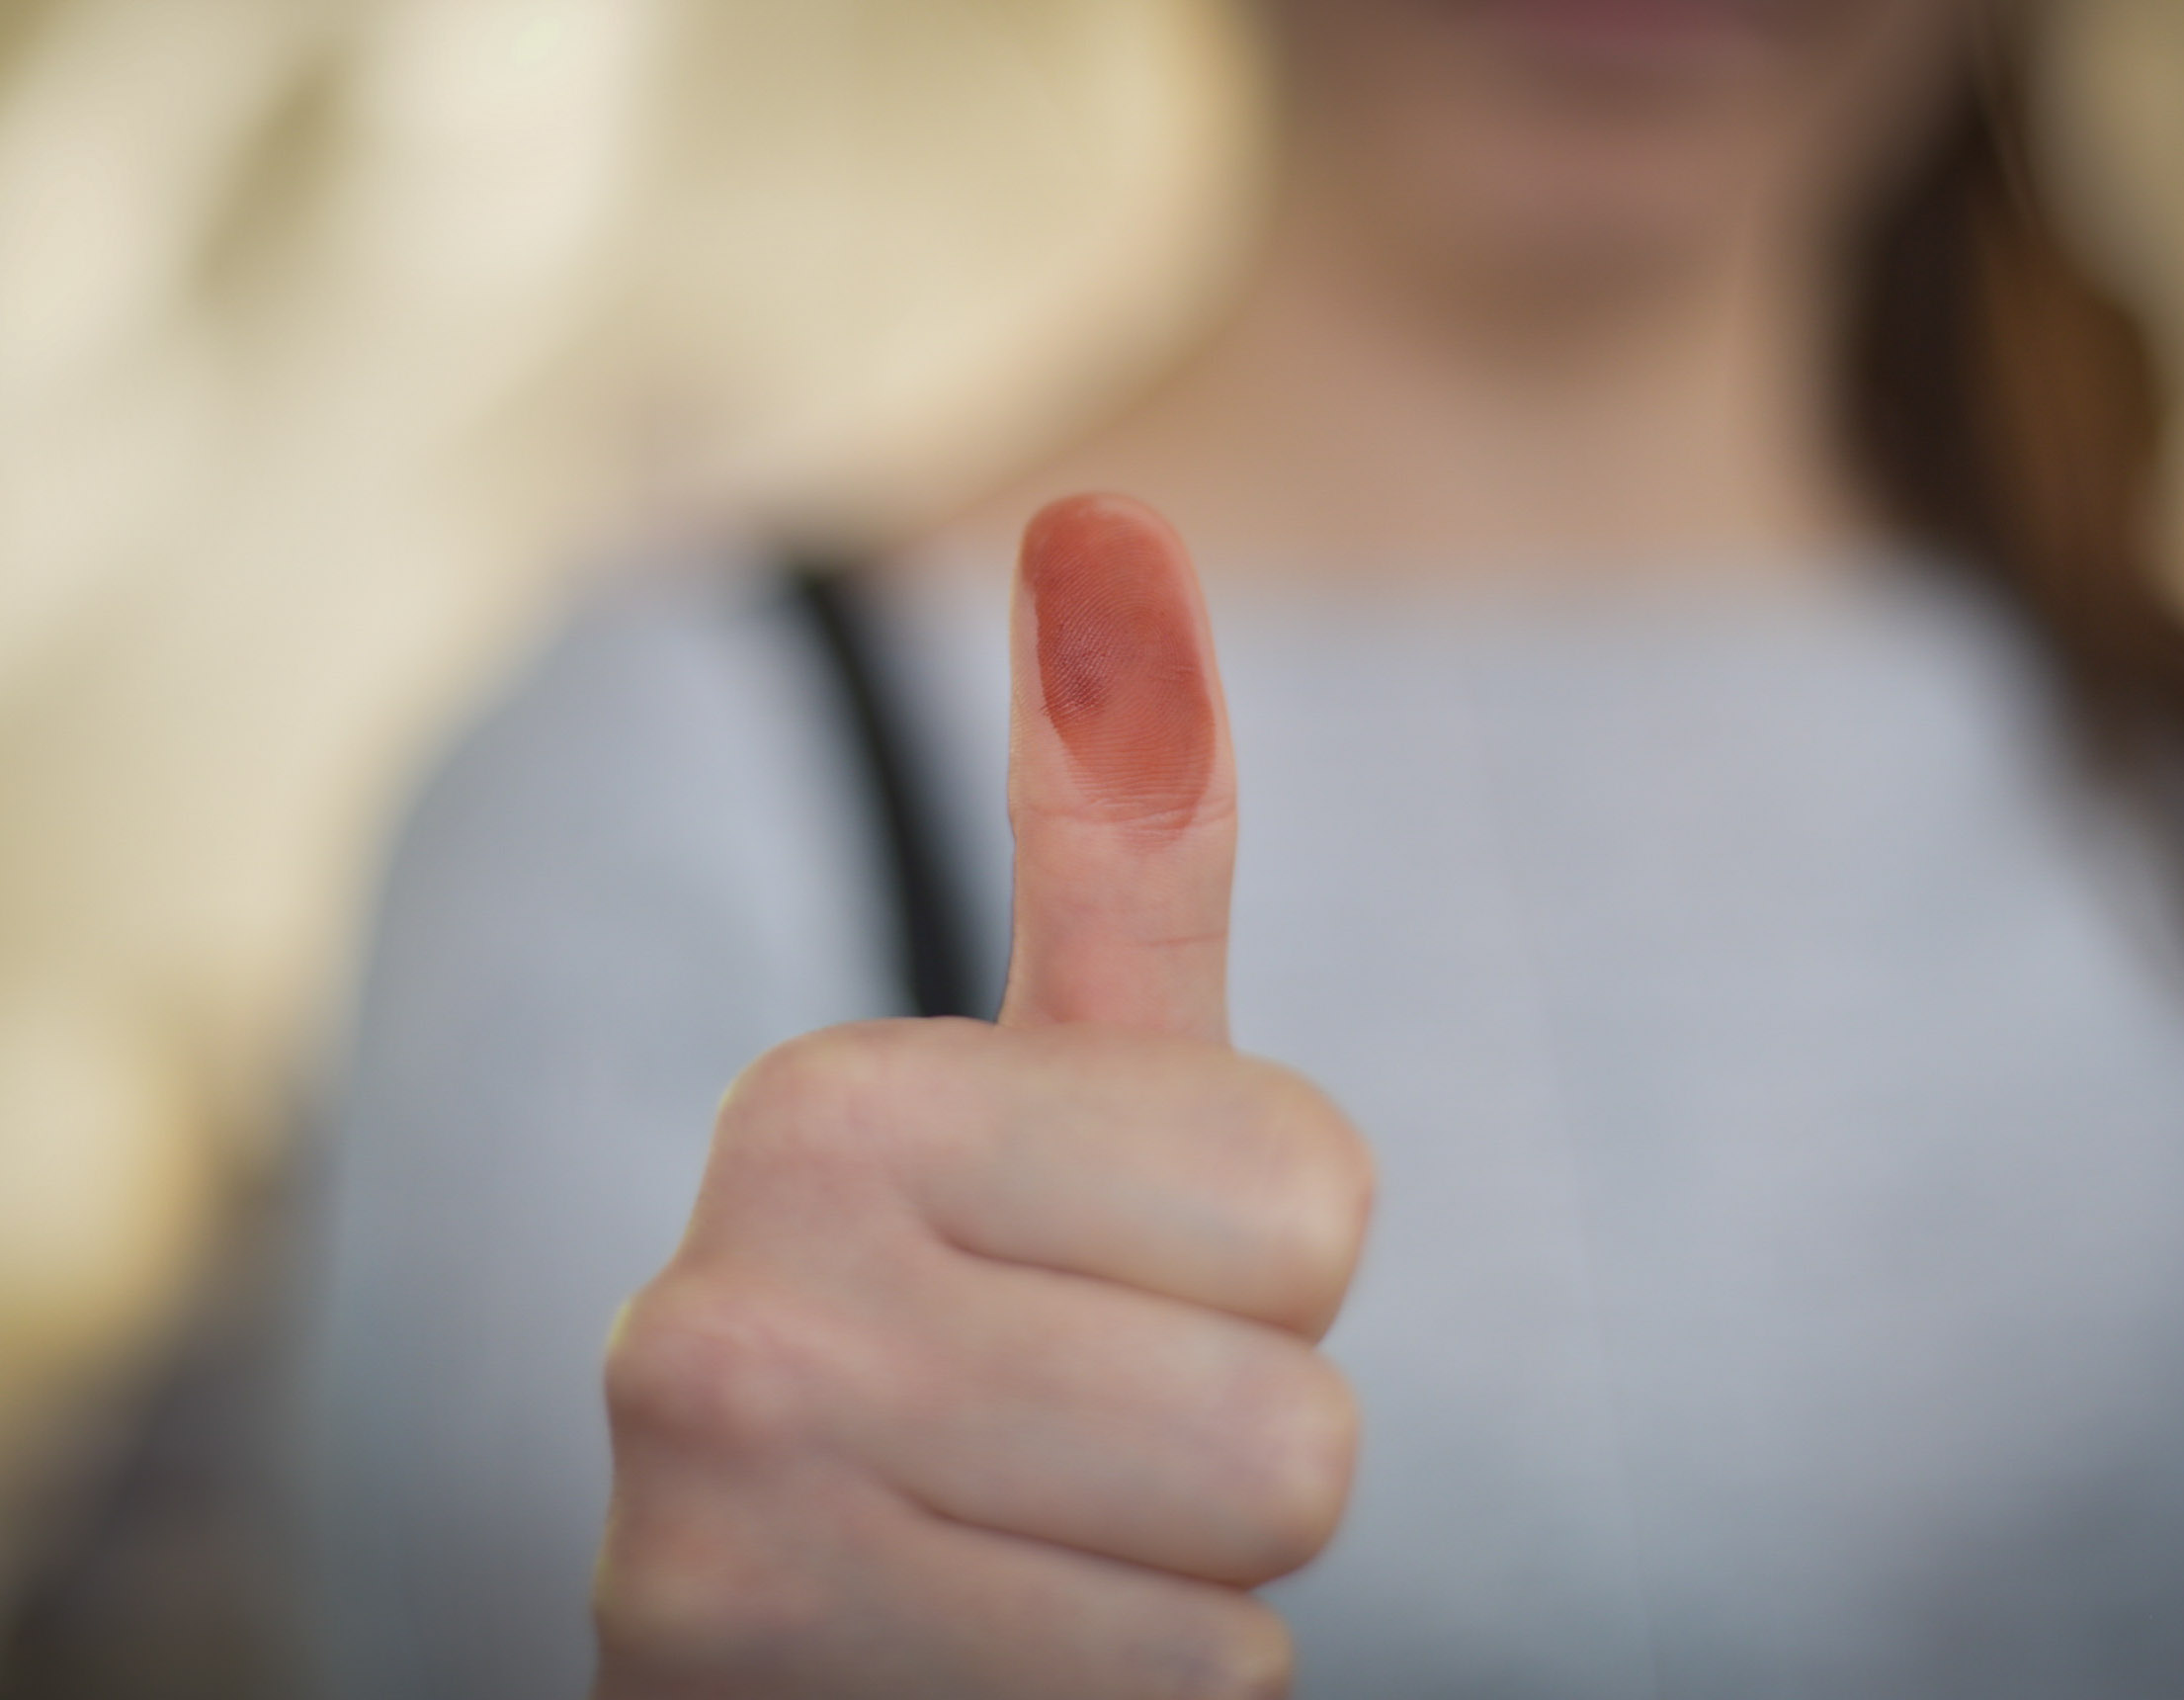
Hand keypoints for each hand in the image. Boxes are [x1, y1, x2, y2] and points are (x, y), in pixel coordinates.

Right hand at [592, 495, 1373, 1698]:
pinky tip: (972, 1659)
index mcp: (825, 1110)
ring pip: (1246, 1593)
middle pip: (1294, 1425)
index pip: (1315, 1200)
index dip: (1255, 1266)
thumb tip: (1114, 508)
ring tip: (1007, 1555)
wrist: (792, 1639)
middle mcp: (726, 1320)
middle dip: (1219, 1449)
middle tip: (1057, 1450)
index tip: (1094, 1285)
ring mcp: (726, 1551)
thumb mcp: (1054, 1099)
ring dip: (1170, 1592)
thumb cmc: (972, 1341)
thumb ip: (1117, 838)